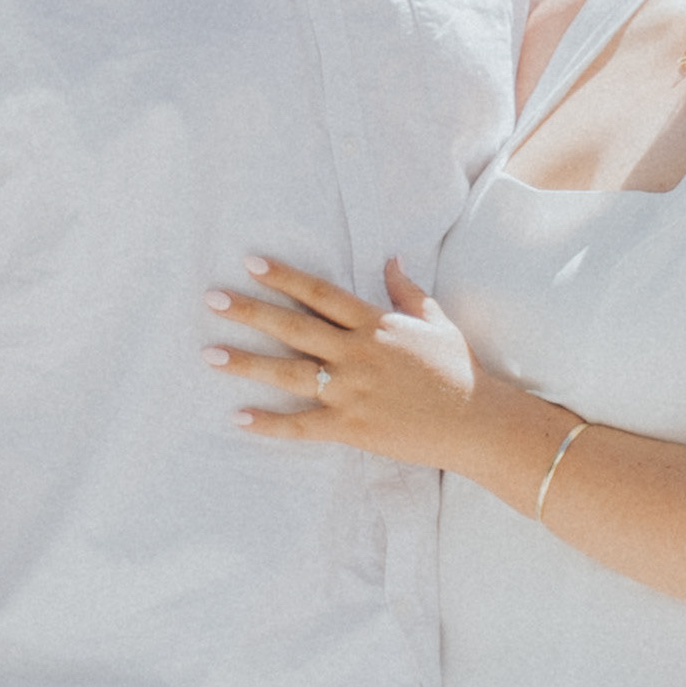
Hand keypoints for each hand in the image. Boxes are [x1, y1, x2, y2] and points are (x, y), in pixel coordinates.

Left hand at [214, 257, 498, 473]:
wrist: (475, 420)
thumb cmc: (458, 369)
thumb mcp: (435, 321)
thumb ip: (407, 291)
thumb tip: (390, 260)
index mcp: (375, 324)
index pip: (320, 293)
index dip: (284, 277)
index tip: (251, 263)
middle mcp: (357, 352)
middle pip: (293, 327)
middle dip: (250, 311)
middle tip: (212, 299)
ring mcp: (352, 390)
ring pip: (289, 372)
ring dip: (246, 363)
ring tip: (209, 354)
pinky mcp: (351, 425)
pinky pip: (302, 424)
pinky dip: (270, 423)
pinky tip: (238, 417)